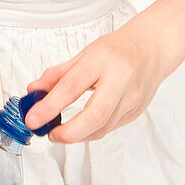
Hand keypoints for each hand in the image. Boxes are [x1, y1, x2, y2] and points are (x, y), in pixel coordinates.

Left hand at [22, 20, 169, 142]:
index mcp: (101, 60)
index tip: (33, 119)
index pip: (72, 87)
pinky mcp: (136, 111)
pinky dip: (91, 132)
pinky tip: (81, 127)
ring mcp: (132, 97)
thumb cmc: (116, 50)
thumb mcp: (83, 55)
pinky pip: (110, 128)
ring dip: (78, 135)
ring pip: (103, 127)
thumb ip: (57, 75)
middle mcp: (120, 79)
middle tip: (51, 135)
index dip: (49, 107)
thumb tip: (34, 91)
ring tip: (62, 132)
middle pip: (95, 116)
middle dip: (69, 132)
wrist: (152, 49)